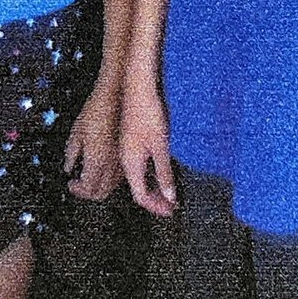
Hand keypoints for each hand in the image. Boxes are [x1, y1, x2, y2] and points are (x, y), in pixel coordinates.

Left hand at [64, 81, 122, 199]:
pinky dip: (111, 177)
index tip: (71, 184)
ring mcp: (123, 158)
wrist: (117, 95)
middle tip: (80, 184)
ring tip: (90, 176)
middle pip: (101, 193)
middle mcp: (112, 164)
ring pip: (112, 186)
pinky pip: (120, 174)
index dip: (77, 190)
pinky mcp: (129, 152)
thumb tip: (68, 166)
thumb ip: (71, 152)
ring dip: (100, 186)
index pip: (87, 189)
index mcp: (97, 160)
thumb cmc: (97, 109)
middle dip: (88, 193)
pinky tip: (104, 167)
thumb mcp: (76, 131)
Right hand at [120, 78, 176, 216]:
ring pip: (138, 177)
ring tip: (169, 191)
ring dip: (153, 187)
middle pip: (138, 188)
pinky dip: (150, 173)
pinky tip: (161, 170)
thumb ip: (165, 173)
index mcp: (130, 163)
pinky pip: (138, 165)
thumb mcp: (161, 146)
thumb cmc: (148, 113)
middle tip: (172, 206)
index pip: (141, 196)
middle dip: (155, 200)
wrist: (137, 86)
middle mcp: (125, 159)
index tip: (171, 211)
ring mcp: (127, 149)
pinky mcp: (130, 139)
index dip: (156, 207)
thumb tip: (170, 197)